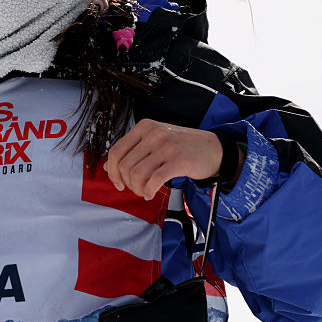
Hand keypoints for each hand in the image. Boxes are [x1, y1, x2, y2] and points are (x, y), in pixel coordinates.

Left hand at [104, 119, 226, 199]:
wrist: (214, 149)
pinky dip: (149, 191)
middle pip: (124, 165)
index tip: (118, 183)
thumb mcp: (155, 143)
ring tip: (144, 191)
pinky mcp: (178, 160)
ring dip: (137, 189)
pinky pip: (154, 180)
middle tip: (135, 189)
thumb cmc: (182, 147)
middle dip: (126, 183)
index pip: (116, 151)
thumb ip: (132, 152)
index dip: (112, 171)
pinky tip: (151, 194)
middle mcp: (154, 133)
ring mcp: (166, 146)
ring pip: (136, 174)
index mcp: (144, 127)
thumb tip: (107, 166)